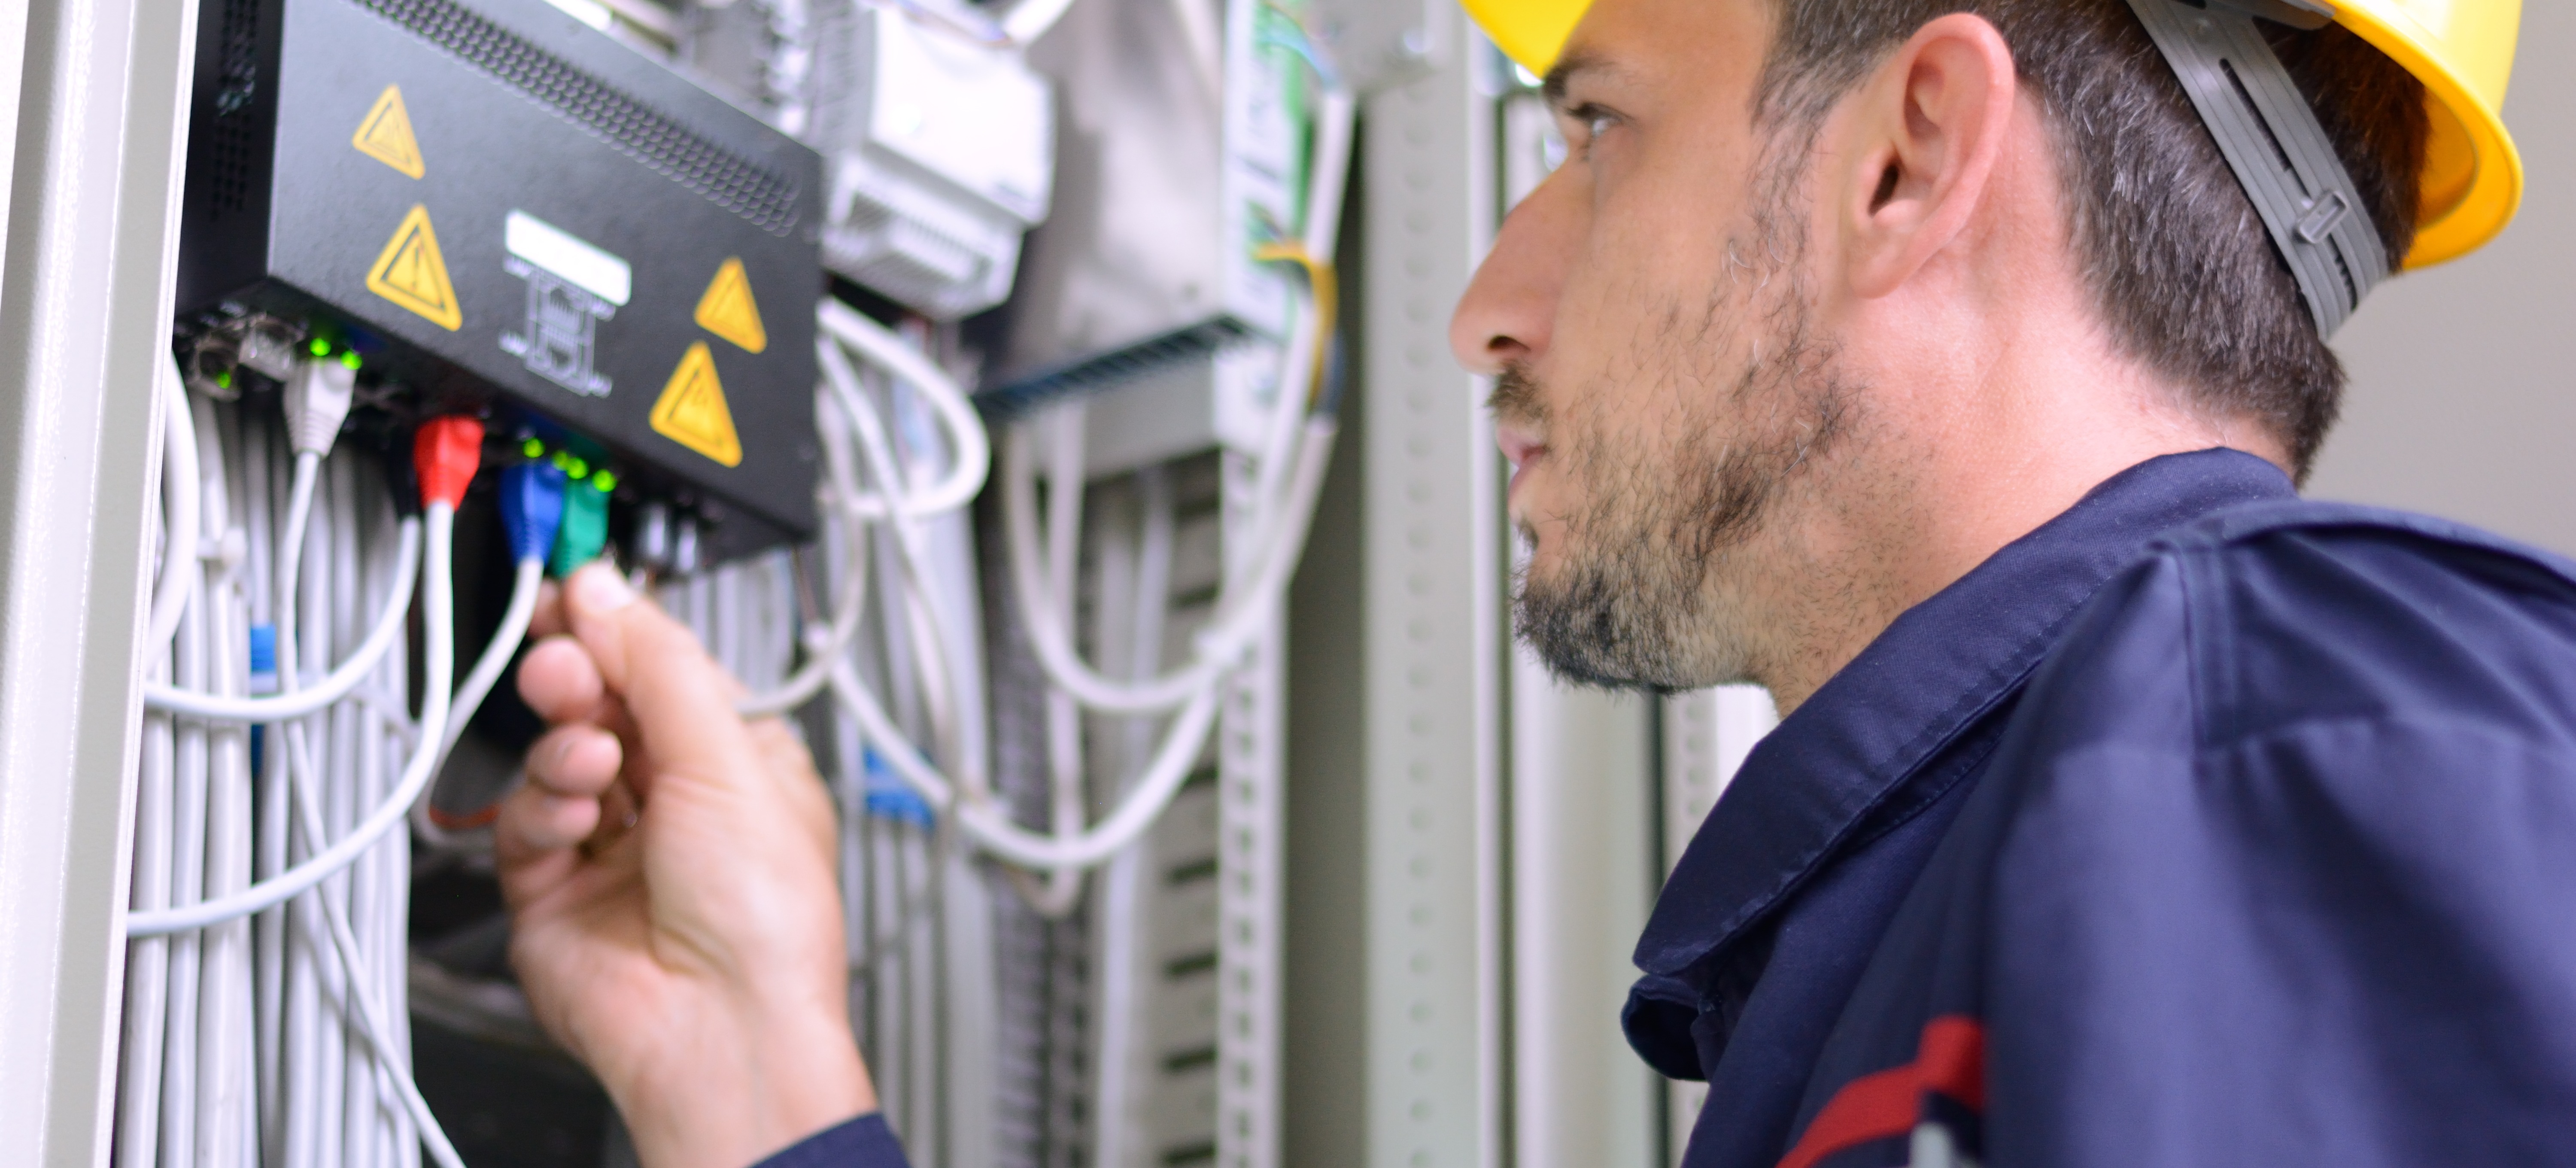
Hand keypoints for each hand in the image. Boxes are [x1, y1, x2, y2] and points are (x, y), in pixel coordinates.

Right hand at [496, 564, 873, 1167]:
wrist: (720, 1025)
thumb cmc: (764, 918)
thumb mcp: (728, 756)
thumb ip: (659, 663)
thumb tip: (608, 590)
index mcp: (739, 765)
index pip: (667, 674)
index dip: (621, 634)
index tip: (576, 598)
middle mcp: (677, 803)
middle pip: (605, 709)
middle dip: (580, 678)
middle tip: (561, 659)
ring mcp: (612, 847)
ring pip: (560, 758)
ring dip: (567, 746)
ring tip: (591, 759)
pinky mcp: (554, 890)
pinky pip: (526, 822)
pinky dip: (542, 808)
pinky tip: (573, 815)